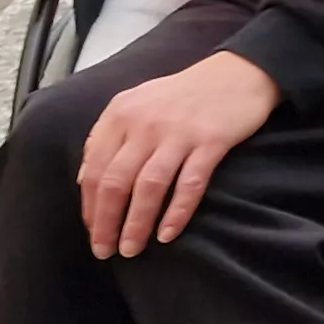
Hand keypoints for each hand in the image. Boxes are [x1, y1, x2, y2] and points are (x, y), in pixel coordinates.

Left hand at [76, 53, 280, 258]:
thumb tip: (86, 179)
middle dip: (107, 222)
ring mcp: (178, 133)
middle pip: (117, 182)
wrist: (238, 72)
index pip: (95, 169)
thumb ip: (109, 137)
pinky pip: (189, 184)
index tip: (93, 231)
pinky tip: (168, 234)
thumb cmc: (183, 94)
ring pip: (149, 187)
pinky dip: (176, 212)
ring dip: (137, 223)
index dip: (91, 206)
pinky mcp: (211, 142)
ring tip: (131, 249)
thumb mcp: (137, 104)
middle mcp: (145, 123)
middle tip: (105, 251)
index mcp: (121, 114)